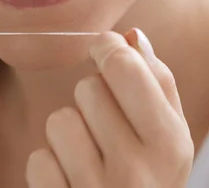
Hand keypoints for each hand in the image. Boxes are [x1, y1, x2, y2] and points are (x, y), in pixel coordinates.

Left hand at [25, 28, 193, 186]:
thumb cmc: (152, 175)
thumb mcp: (170, 134)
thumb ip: (156, 82)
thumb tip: (132, 35)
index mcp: (169, 143)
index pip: (123, 66)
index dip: (107, 47)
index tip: (103, 50)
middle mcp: (137, 171)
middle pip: (87, 88)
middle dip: (93, 97)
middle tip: (107, 124)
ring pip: (60, 120)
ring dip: (70, 131)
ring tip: (90, 154)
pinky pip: (38, 159)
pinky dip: (51, 165)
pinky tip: (73, 180)